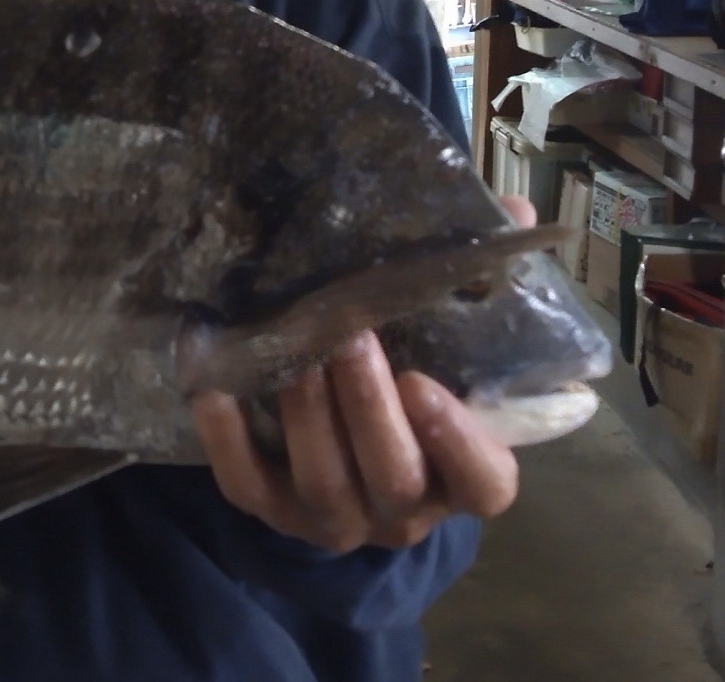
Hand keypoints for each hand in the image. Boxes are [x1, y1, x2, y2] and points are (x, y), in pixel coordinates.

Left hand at [191, 195, 536, 552]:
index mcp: (462, 476)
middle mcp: (403, 511)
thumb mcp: (448, 346)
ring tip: (293, 352)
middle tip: (347, 336)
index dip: (457, 442)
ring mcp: (334, 517)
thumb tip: (510, 209)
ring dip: (307, 416)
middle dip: (368, 407)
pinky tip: (214, 388)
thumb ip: (478, 286)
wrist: (343, 454)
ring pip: (324, 483)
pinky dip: (227, 438)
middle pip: (394, 478)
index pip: (482, 482)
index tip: (424, 383)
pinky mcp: (269, 510)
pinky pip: (245, 484)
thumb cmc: (408, 379)